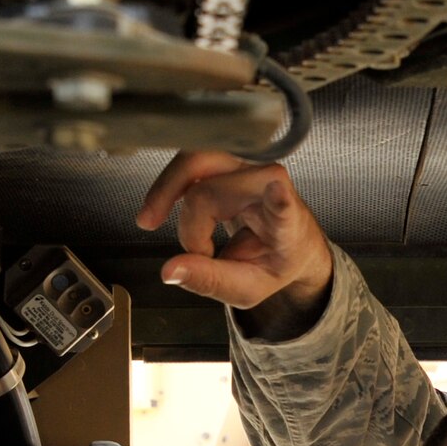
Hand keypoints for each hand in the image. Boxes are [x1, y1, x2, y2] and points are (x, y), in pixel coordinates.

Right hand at [136, 151, 333, 311]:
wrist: (287, 241)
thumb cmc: (271, 260)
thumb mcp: (246, 287)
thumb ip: (210, 281)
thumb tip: (169, 271)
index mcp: (286, 221)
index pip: (283, 207)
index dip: (279, 199)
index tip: (278, 191)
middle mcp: (269, 183)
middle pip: (213, 185)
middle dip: (183, 214)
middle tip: (172, 239)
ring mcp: (250, 165)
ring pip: (194, 163)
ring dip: (167, 194)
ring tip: (158, 223)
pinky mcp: (230, 158)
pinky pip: (190, 162)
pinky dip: (169, 185)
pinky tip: (161, 205)